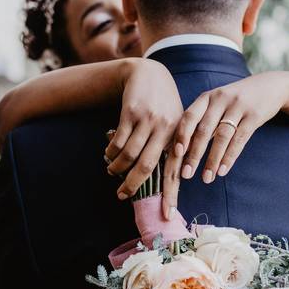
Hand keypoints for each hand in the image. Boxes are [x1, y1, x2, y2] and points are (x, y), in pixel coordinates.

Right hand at [104, 58, 182, 199]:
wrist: (149, 73)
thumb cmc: (163, 105)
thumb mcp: (175, 124)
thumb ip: (173, 148)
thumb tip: (168, 180)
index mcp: (179, 137)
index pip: (175, 170)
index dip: (171, 194)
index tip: (166, 214)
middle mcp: (166, 129)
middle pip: (147, 166)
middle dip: (133, 184)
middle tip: (121, 196)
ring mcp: (148, 120)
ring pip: (128, 154)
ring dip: (116, 167)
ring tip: (111, 171)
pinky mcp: (131, 112)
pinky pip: (118, 140)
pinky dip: (111, 151)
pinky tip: (109, 153)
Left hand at [175, 72, 288, 183]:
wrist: (269, 86)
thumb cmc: (236, 101)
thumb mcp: (217, 104)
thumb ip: (202, 121)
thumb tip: (181, 149)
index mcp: (207, 97)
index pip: (189, 116)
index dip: (182, 135)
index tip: (176, 154)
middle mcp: (221, 99)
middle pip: (204, 130)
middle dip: (194, 154)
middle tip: (186, 174)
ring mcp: (238, 107)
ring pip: (222, 137)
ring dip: (212, 160)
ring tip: (207, 178)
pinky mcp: (254, 116)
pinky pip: (240, 139)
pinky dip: (230, 156)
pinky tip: (223, 170)